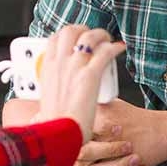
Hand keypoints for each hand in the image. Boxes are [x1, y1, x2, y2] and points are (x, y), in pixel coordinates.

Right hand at [33, 25, 126, 146]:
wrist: (60, 135)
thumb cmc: (55, 124)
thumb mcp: (46, 101)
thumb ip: (52, 92)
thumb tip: (54, 96)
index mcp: (47, 68)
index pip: (55, 38)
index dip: (68, 34)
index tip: (77, 37)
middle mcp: (59, 63)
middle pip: (71, 31)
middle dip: (85, 29)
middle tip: (94, 37)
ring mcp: (74, 67)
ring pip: (90, 37)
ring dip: (101, 35)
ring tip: (108, 40)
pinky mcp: (90, 75)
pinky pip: (105, 52)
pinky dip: (114, 47)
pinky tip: (120, 48)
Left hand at [45, 99, 166, 165]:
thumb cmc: (138, 118)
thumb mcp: (113, 106)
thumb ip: (91, 107)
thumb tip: (65, 104)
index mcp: (101, 118)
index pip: (71, 127)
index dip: (52, 134)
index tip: (35, 140)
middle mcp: (107, 135)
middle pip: (74, 150)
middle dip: (55, 162)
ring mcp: (116, 152)